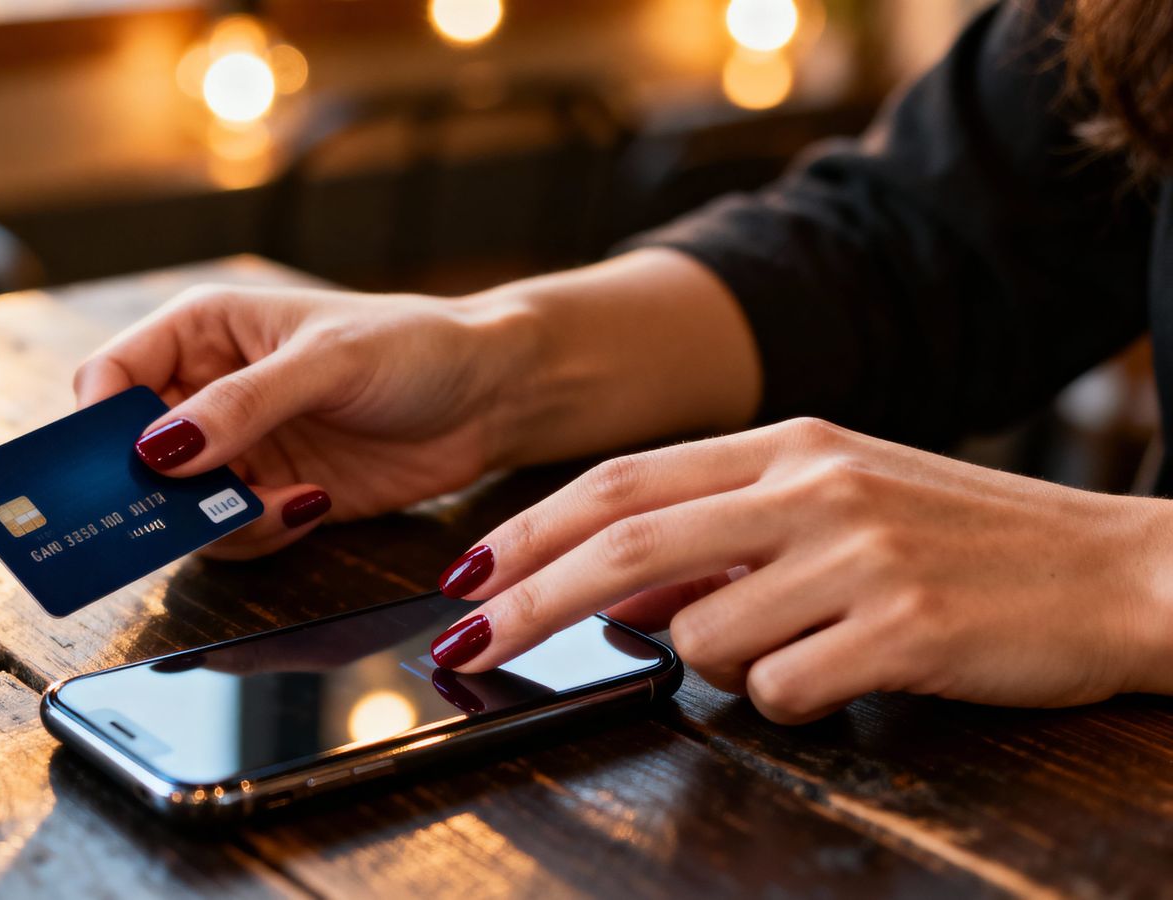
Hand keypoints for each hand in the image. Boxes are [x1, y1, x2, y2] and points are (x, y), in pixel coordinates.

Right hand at [74, 283, 533, 557]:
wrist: (491, 397)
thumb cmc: (415, 347)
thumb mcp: (327, 362)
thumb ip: (242, 404)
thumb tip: (160, 448)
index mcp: (203, 332)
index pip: (112, 378)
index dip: (101, 425)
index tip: (125, 467)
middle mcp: (210, 391)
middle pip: (134, 454)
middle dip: (154, 490)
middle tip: (186, 512)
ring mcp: (241, 449)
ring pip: (180, 506)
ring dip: (219, 520)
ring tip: (285, 500)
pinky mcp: (276, 495)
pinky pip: (233, 534)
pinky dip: (260, 533)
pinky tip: (312, 504)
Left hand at [429, 417, 1172, 722]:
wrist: (1120, 570)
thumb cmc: (969, 541)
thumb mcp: (840, 503)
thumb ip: (728, 534)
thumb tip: (619, 592)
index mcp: (791, 444)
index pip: (621, 483)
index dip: (529, 531)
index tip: (467, 576)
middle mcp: (813, 486)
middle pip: (625, 547)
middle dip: (528, 602)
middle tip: (468, 647)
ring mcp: (858, 555)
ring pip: (702, 637)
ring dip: (710, 666)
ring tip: (792, 651)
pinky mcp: (903, 628)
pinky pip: (783, 690)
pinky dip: (786, 701)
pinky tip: (841, 679)